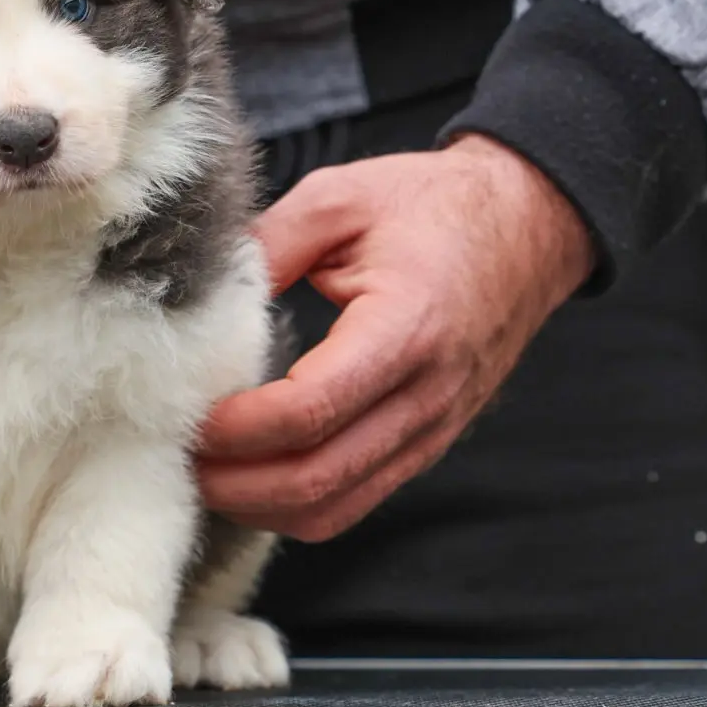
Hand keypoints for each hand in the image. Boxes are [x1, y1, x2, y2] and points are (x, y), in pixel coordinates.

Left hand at [199, 134, 593, 541]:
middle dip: (235, 484)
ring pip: (336, 508)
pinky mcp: (428, 443)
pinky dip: (297, 504)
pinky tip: (251, 476)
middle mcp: (427, 394)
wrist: (531, 223)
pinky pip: (357, 499)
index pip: (311, 410)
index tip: (187, 414)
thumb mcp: (338, 198)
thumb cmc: (431, 205)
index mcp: (405, 327)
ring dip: (261, 507)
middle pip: (318, 480)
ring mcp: (433, 429)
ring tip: (203, 474)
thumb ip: (266, 246)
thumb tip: (196, 298)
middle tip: (175, 459)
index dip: (237, 427)